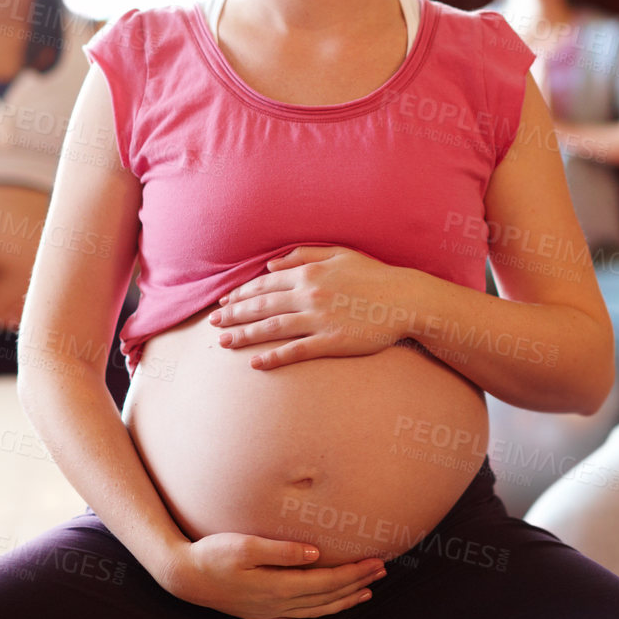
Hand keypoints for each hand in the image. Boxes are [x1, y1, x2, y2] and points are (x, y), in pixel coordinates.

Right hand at [163, 532, 385, 618]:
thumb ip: (283, 550)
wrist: (185, 576)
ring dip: (345, 601)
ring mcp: (270, 613)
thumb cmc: (213, 554)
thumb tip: (316, 554)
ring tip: (368, 590)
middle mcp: (278, 604)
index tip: (376, 560)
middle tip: (383, 569)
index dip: (354, 571)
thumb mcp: (246, 545)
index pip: (328, 580)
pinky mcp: (261, 617)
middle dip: (358, 582)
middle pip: (328, 595)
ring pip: (317, 611)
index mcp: (278, 585)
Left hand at [210, 246, 408, 369]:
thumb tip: (271, 264)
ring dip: (245, 335)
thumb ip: (304, 256)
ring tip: (224, 343)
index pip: (265, 284)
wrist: (405, 299)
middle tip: (213, 323)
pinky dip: (274, 357)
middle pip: (262, 306)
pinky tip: (256, 363)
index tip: (224, 302)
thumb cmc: (374, 276)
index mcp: (309, 273)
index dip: (241, 294)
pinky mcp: (331, 342)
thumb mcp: (339, 254)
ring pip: (272, 328)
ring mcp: (319, 319)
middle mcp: (309, 295)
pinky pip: (296, 351)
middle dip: (234, 314)